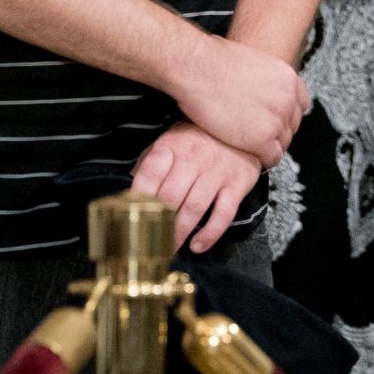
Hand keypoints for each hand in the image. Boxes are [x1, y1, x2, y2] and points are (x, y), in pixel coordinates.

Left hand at [133, 120, 262, 252]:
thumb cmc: (199, 139)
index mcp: (172, 146)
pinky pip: (223, 214)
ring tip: (169, 248)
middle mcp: (194, 158)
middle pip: (170, 196)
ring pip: (194, 208)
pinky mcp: (237, 184)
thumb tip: (131, 189)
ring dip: (179, 232)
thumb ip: (151, 162)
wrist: (243, 125)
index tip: (130, 217)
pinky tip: (197, 246)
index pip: (150, 173)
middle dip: (158, 223)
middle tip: (149, 242)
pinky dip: (210, 233)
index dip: (139, 196)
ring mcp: (217, 172)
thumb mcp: (172, 140)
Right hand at [172, 33, 310, 167]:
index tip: (273, 119)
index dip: (285, 113)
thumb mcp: (251, 60)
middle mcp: (288, 99)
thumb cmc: (212, 60)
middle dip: (277, 131)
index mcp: (287, 78)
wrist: (198, 69)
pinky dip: (262, 159)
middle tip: (259, 134)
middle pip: (292, 125)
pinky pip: (272, 158)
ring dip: (269, 146)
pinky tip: (249, 155)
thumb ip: (262, 77)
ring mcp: (277, 120)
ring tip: (251, 146)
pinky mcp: (262, 140)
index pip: (300, 104)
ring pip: (283, 143)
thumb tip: (255, 84)